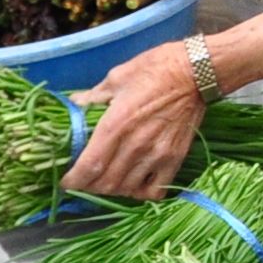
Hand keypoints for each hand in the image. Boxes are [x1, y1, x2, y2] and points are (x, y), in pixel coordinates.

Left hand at [72, 41, 206, 198]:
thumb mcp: (118, 76)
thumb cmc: (155, 68)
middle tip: (85, 180)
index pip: (89, 166)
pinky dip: (141, 193)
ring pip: (127, 189)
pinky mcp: (175, 158)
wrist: (197, 71)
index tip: (66, 181)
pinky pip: (156, 190)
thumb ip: (94, 96)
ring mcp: (157, 154)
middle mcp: (135, 145)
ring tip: (107, 180)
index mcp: (116, 124)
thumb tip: (75, 104)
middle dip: (90, 186)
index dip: (74, 180)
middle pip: (106, 183)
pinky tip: (135, 183)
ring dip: (113, 189)